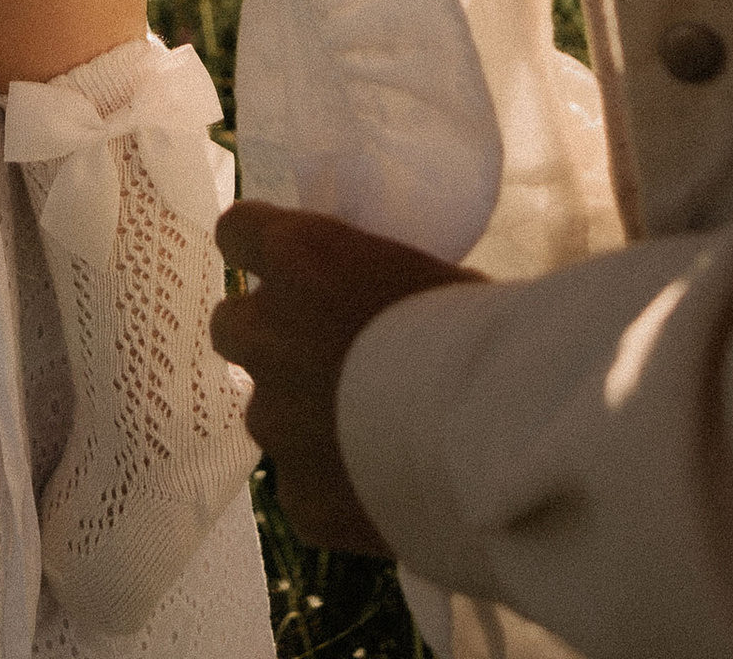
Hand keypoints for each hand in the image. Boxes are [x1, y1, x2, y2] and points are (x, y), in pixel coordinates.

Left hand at [213, 199, 477, 551]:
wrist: (501, 440)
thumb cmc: (479, 331)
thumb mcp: (426, 274)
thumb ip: (374, 284)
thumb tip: (373, 294)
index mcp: (300, 258)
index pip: (237, 233)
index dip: (259, 248)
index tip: (284, 266)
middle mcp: (268, 336)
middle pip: (231, 326)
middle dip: (265, 338)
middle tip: (322, 354)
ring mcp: (276, 424)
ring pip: (269, 414)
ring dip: (302, 417)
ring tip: (371, 434)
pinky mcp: (300, 500)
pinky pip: (303, 486)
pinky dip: (333, 486)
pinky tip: (383, 487)